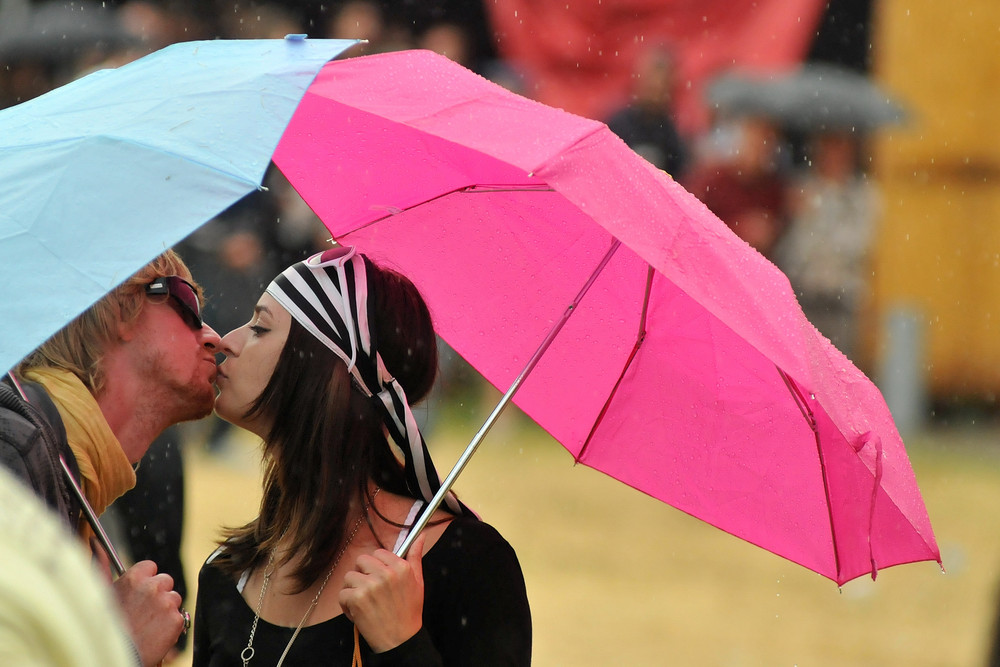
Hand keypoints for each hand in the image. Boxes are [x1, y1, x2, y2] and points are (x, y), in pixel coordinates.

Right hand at [111, 560, 183, 666]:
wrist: (114, 654)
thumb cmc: (103, 626)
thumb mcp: (101, 593)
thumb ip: (101, 565)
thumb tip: (96, 544)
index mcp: (134, 578)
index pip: (150, 567)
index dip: (145, 580)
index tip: (139, 592)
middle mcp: (153, 587)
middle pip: (165, 582)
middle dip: (158, 594)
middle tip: (143, 611)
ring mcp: (166, 603)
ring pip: (173, 599)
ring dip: (165, 609)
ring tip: (147, 624)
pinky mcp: (176, 620)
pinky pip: (179, 617)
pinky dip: (171, 625)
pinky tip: (154, 633)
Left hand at [339, 534, 425, 652]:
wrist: (400, 640)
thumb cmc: (409, 611)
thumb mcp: (418, 582)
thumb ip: (416, 556)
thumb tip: (421, 535)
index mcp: (401, 567)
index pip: (378, 553)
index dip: (376, 567)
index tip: (379, 579)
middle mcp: (385, 573)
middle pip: (361, 561)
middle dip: (363, 575)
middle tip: (370, 591)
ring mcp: (370, 585)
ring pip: (349, 577)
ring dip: (353, 590)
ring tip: (364, 603)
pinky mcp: (357, 599)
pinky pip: (342, 593)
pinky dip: (346, 605)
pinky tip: (358, 612)